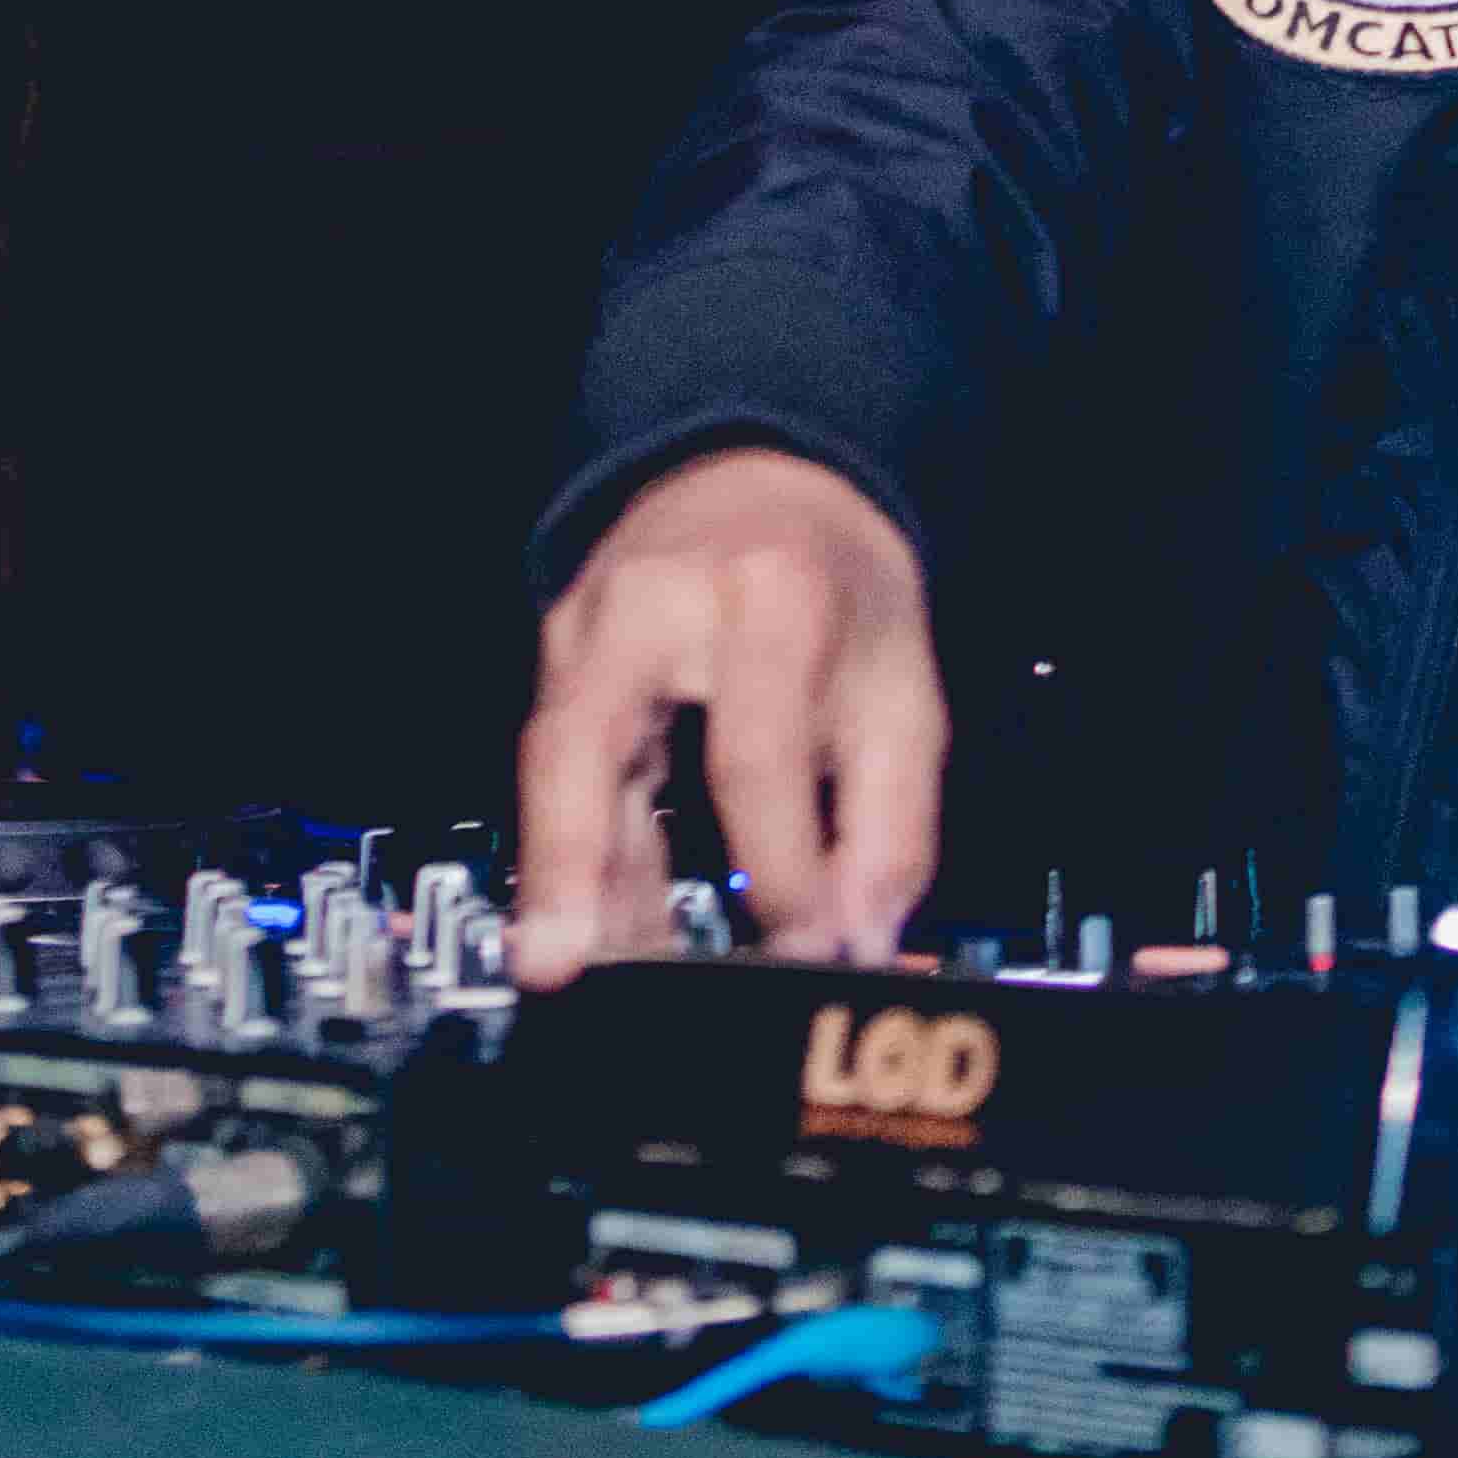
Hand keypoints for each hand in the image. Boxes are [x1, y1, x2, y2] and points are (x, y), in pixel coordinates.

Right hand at [511, 445, 945, 983]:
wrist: (765, 480)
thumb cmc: (836, 590)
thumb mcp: (902, 689)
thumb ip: (891, 825)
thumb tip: (861, 941)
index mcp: (768, 595)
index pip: (754, 754)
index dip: (781, 866)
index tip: (806, 947)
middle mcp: (656, 603)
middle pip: (588, 738)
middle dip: (571, 858)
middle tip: (558, 966)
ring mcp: (591, 626)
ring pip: (555, 765)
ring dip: (566, 880)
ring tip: (579, 977)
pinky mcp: (559, 658)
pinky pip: (562, 771)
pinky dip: (578, 854)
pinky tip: (599, 929)